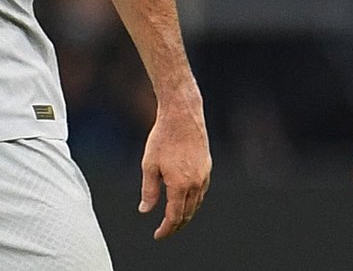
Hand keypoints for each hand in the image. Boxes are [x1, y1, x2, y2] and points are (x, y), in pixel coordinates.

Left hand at [138, 98, 210, 238]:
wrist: (182, 117)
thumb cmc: (162, 139)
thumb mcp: (149, 165)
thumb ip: (149, 191)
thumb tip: (145, 211)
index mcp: (180, 185)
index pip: (174, 216)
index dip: (166, 229)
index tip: (158, 235)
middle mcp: (196, 184)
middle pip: (188, 214)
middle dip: (176, 225)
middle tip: (164, 231)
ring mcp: (204, 176)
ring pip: (196, 204)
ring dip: (186, 214)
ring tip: (174, 219)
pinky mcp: (207, 168)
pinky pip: (201, 192)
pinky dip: (193, 201)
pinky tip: (185, 200)